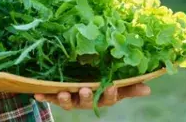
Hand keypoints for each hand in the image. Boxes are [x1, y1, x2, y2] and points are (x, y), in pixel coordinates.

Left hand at [34, 84, 150, 110]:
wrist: (75, 84)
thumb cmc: (100, 84)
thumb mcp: (115, 84)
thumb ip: (130, 86)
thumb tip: (148, 88)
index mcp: (102, 97)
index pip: (109, 98)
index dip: (110, 93)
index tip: (112, 85)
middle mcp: (86, 100)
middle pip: (87, 102)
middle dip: (86, 97)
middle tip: (85, 89)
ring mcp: (71, 99)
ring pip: (68, 102)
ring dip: (65, 99)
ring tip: (63, 93)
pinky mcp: (55, 96)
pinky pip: (49, 97)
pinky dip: (43, 96)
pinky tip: (36, 94)